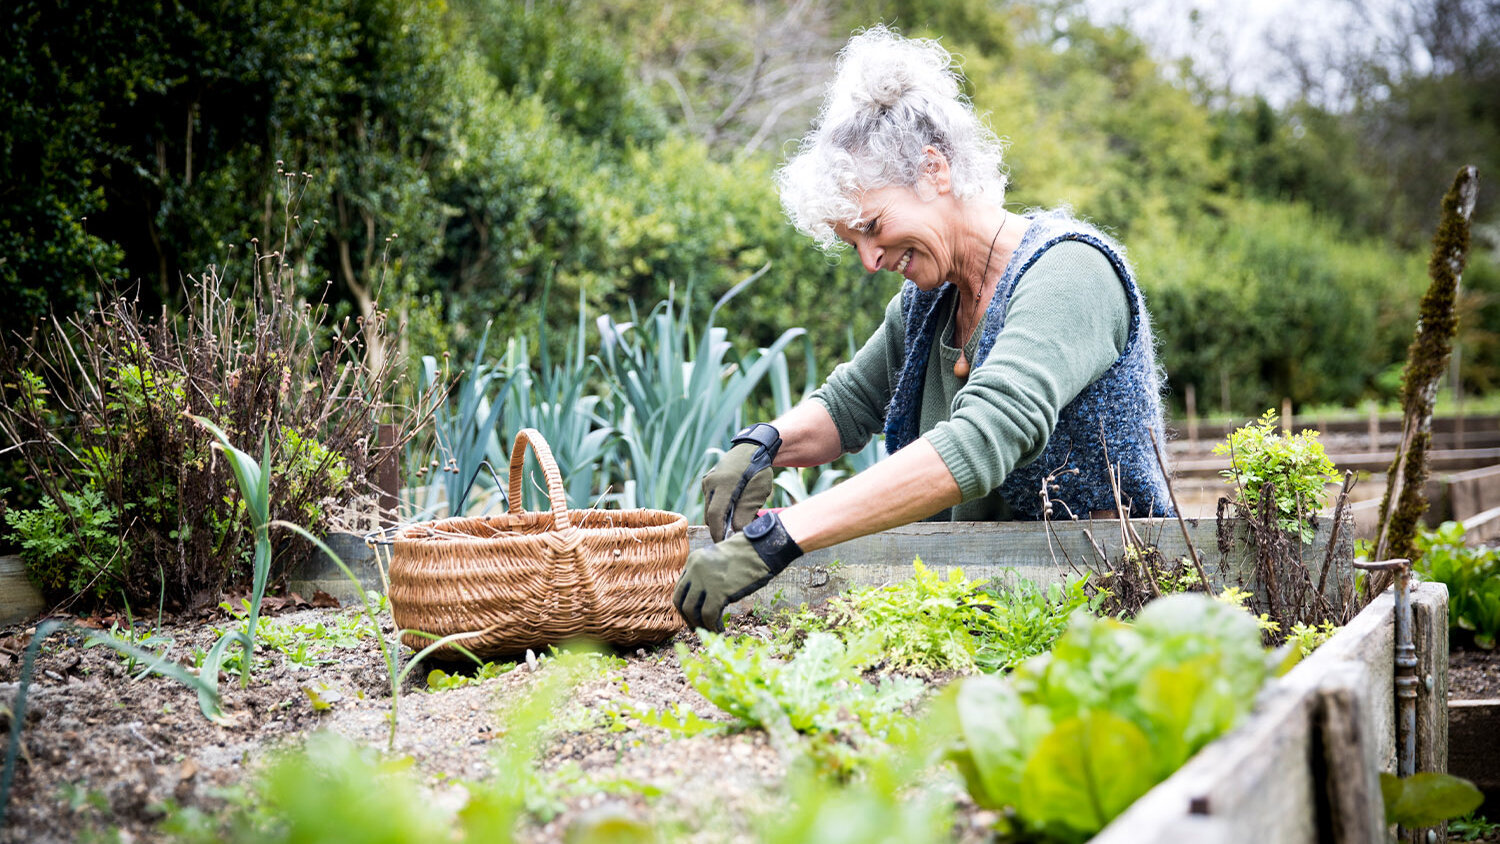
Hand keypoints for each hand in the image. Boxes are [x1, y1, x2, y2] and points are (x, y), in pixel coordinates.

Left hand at [672, 534, 776, 632]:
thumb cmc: (746, 554)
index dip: (685, 605)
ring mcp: (705, 580)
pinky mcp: (719, 591)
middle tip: (696, 628)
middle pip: (680, 600)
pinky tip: (720, 629)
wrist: (760, 549)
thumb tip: (704, 598)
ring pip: (691, 610)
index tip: (692, 616)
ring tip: (711, 630)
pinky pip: (708, 615)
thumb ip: (707, 573)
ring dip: (700, 624)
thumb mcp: (718, 559)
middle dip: (687, 618)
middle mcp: (694, 569)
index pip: (680, 588)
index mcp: (693, 560)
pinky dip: (712, 626)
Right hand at [702, 423, 779, 542]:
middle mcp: (711, 482)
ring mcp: (707, 481)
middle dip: (718, 528)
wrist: (753, 449)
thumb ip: (746, 514)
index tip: (723, 545)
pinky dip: (719, 509)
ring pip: (709, 508)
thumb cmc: (758, 471)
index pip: (715, 515)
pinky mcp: (707, 481)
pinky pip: (710, 500)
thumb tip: (736, 532)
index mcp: (724, 485)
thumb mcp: (757, 493)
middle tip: (730, 539)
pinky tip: (731, 510)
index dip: (718, 533)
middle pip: (710, 514)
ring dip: (720, 518)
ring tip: (734, 524)